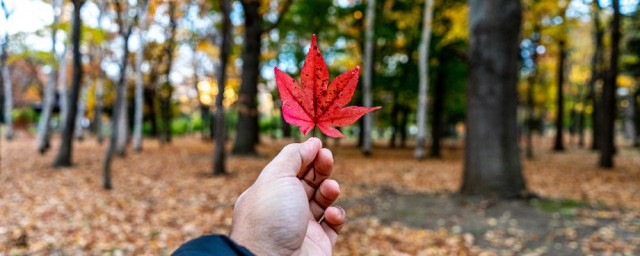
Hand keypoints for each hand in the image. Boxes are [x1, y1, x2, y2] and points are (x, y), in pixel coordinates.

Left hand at [230, 138, 344, 254]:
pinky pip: (334, 224)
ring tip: (331, 189)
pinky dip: (337, 215)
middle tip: (328, 158)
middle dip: (320, 168)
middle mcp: (284, 209)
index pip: (289, 169)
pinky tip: (332, 213)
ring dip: (330, 191)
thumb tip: (311, 142)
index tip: (319, 146)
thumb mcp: (276, 176)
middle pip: (308, 182)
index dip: (305, 156)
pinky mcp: (319, 243)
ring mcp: (302, 227)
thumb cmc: (270, 217)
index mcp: (269, 193)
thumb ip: (293, 156)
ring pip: (323, 201)